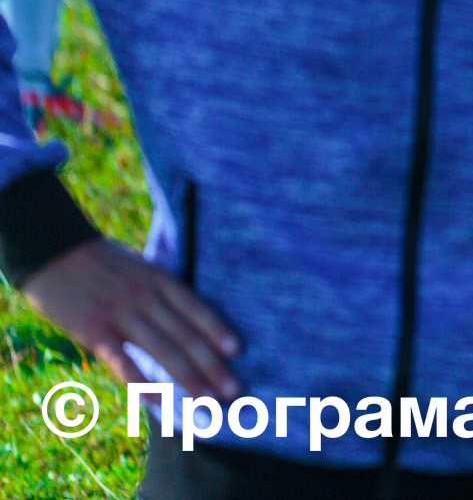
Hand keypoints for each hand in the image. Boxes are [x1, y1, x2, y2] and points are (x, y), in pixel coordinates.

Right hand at [22, 239, 239, 398]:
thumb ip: (158, 291)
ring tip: (208, 402)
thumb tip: (182, 316)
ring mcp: (121, 315)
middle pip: (186, 335)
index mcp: (160, 279)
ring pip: (163, 352)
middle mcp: (146, 298)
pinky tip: (160, 403)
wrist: (51, 252)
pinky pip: (124, 362)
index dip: (218, 330)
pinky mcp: (95, 331)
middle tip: (233, 392)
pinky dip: (144, 383)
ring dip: (189, 379)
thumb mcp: (138, 266)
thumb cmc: (97, 261)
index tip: (238, 352)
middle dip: (212, 366)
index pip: (197, 308)